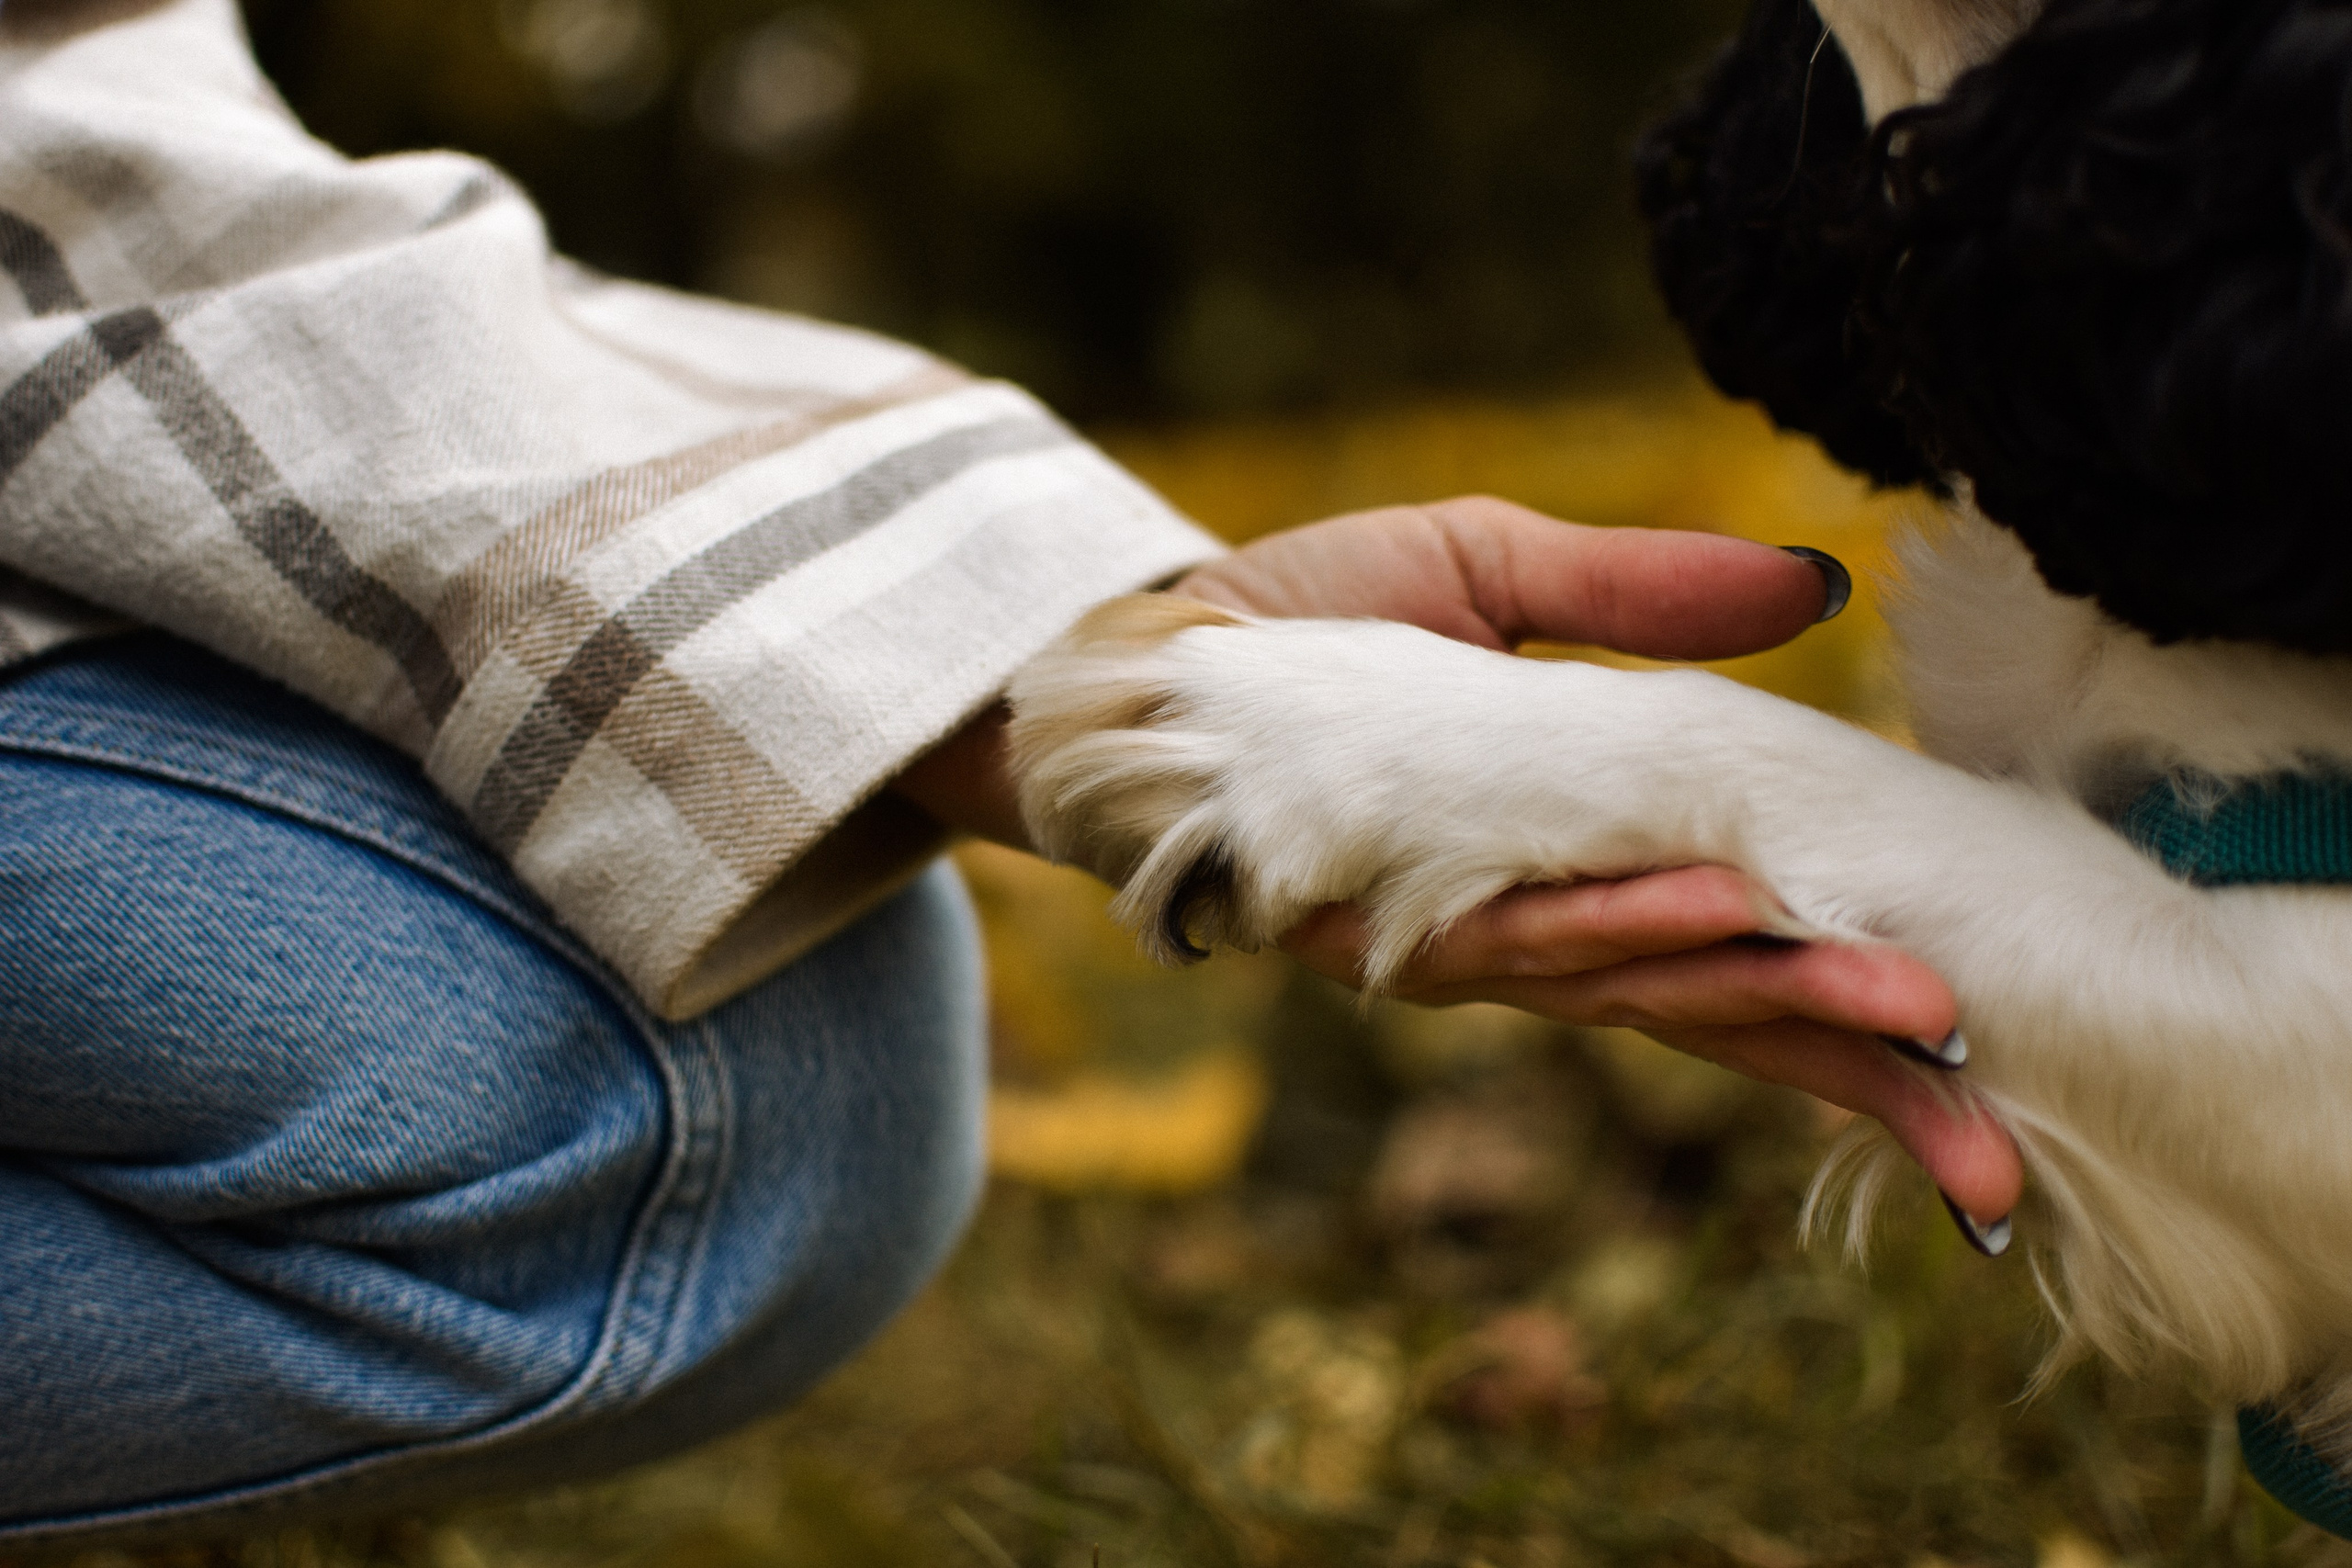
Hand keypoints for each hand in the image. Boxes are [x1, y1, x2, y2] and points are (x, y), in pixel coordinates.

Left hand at [1179, 497, 2020, 1225]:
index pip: (1742, 943)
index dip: (1852, 997)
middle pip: (1710, 1003)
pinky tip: (1716, 913)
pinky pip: (1504, 938)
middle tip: (1980, 1108)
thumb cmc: (1314, 618)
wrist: (1139, 648)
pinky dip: (1611, 927)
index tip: (1980, 1043)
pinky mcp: (1366, 928)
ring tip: (1897, 1007)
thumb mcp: (1494, 574)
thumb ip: (1643, 594)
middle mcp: (1527, 927)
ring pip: (1627, 985)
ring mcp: (1449, 941)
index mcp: (1579, 857)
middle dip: (1844, 1053)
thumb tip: (1818, 578)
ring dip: (1762, 995)